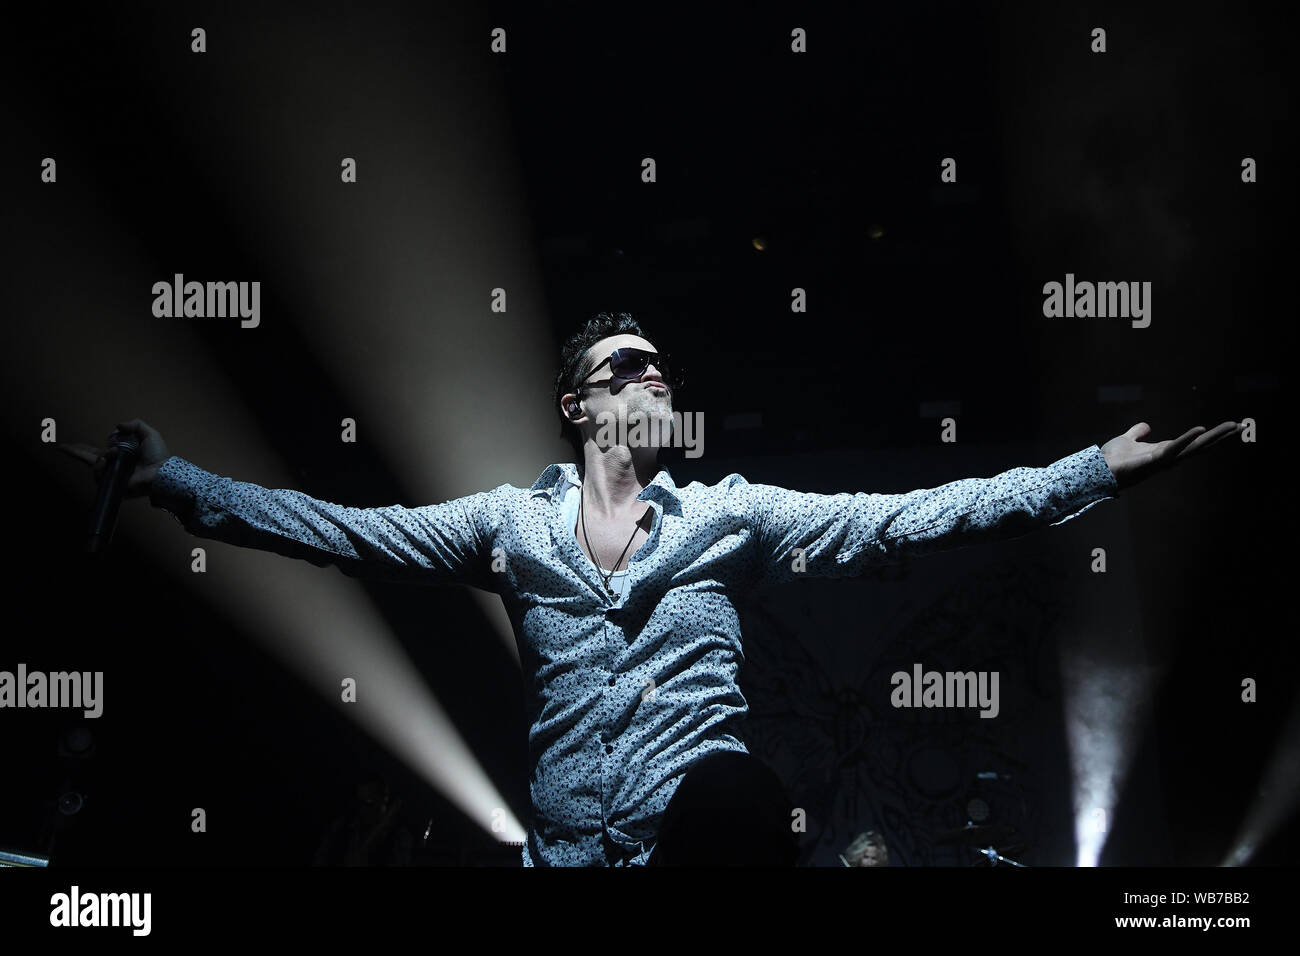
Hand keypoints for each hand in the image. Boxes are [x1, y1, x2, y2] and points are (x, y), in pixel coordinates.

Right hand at [55, 418, 172, 497]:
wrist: (161, 471)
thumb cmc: (159, 455)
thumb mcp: (149, 434)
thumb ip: (135, 425)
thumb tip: (117, 426)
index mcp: (120, 457)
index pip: (97, 452)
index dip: (83, 449)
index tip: (69, 445)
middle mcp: (114, 467)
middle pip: (89, 460)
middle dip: (75, 453)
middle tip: (62, 447)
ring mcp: (112, 477)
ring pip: (94, 465)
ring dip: (102, 456)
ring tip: (114, 453)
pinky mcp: (112, 486)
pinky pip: (98, 475)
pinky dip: (100, 465)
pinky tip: (108, 459)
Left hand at [1100, 420, 1241, 490]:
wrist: (1098, 469)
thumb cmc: (1113, 459)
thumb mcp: (1128, 439)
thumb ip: (1138, 433)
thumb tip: (1146, 426)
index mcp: (1166, 450)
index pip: (1195, 441)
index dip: (1213, 435)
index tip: (1231, 427)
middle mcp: (1169, 456)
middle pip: (1201, 445)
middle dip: (1222, 435)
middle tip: (1243, 426)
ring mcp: (1164, 459)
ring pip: (1194, 447)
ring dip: (1214, 436)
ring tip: (1233, 426)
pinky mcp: (1154, 460)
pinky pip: (1173, 448)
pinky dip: (1186, 439)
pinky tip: (1200, 429)